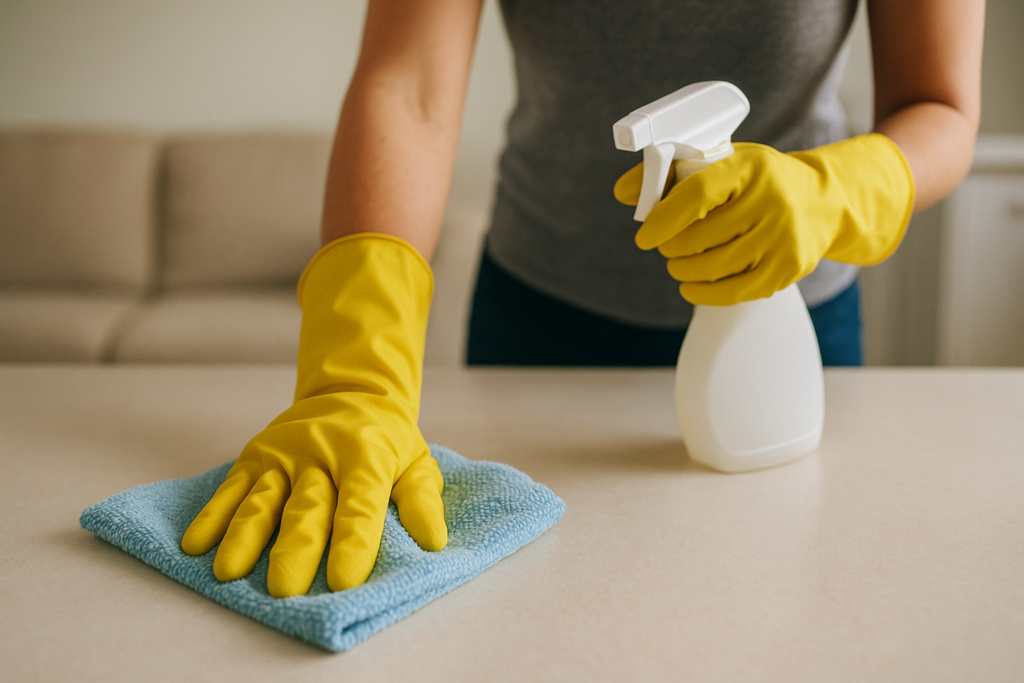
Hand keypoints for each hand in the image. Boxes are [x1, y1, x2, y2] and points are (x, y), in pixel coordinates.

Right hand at [181, 234, 445, 597]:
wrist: (351, 390)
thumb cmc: (387, 441)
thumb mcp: (415, 463)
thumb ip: (421, 502)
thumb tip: (434, 542)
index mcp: (364, 458)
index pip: (359, 505)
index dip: (353, 543)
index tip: (345, 581)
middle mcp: (320, 455)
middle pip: (306, 508)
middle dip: (295, 550)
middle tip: (284, 590)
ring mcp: (283, 455)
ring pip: (262, 500)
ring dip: (244, 537)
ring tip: (229, 573)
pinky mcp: (254, 456)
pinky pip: (230, 488)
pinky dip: (212, 516)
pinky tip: (196, 545)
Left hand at [614, 133, 914, 305]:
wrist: (826, 200)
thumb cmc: (761, 181)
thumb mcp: (723, 163)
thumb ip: (669, 172)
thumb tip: (623, 192)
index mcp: (749, 167)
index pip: (697, 194)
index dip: (663, 219)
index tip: (645, 236)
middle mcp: (771, 201)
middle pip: (700, 238)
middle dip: (672, 247)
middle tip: (666, 247)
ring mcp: (782, 237)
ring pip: (713, 267)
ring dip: (683, 270)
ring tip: (679, 263)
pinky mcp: (788, 268)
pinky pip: (734, 291)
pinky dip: (703, 293)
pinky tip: (690, 287)